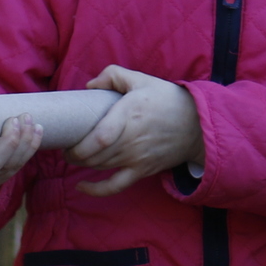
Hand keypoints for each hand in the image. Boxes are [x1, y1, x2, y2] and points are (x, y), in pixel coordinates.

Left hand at [70, 66, 205, 196]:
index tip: (67, 138)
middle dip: (74, 154)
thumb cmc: (168, 99)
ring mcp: (136, 158)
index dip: (78, 145)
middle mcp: (131, 140)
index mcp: (130, 114)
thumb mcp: (143, 80)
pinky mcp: (142, 171)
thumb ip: (114, 75)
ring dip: (83, 164)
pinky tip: (82, 186)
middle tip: (67, 145)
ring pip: (100, 167)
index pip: (98, 138)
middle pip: (94, 155)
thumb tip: (89, 86)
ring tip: (76, 155)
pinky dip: (95, 190)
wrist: (198, 124)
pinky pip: (115, 186)